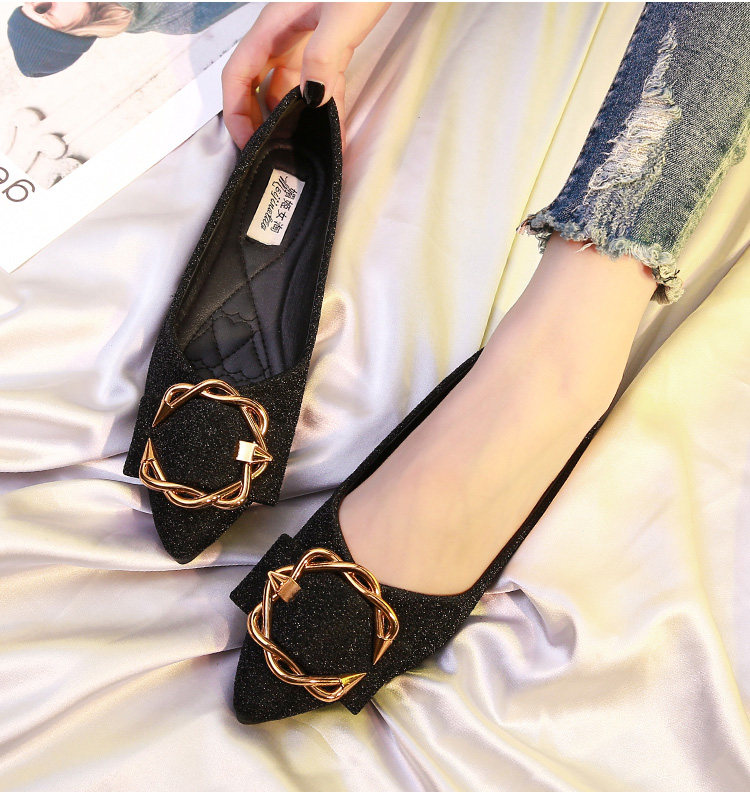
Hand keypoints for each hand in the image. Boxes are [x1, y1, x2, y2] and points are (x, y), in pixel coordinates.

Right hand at [222, 2, 389, 149]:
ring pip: (292, 91)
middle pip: (261, 88)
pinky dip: (326, 110)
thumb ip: (323, 57)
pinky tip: (335, 132)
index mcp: (275, 26)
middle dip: (265, 123)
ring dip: (299, 121)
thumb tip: (310, 98)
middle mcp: (286, 36)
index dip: (237, 112)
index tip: (247, 142)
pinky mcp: (331, 48)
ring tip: (309, 151)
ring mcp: (308, 43)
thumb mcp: (341, 17)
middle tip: (276, 155)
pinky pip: (322, 86)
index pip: (240, 75)